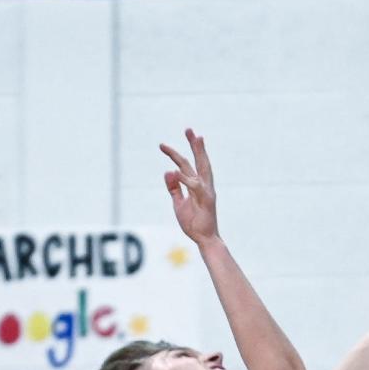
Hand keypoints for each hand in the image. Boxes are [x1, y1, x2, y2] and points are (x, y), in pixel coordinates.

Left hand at [159, 128, 218, 243]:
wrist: (204, 239)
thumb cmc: (194, 222)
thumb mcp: (179, 203)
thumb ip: (174, 188)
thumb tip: (168, 172)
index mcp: (196, 185)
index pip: (185, 165)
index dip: (174, 154)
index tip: (162, 145)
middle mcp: (203, 185)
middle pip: (199, 161)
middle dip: (195, 145)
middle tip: (189, 129)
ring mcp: (206, 192)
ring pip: (202, 168)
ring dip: (199, 152)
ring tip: (196, 138)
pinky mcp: (206, 201)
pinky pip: (195, 187)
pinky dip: (185, 179)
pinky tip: (176, 170)